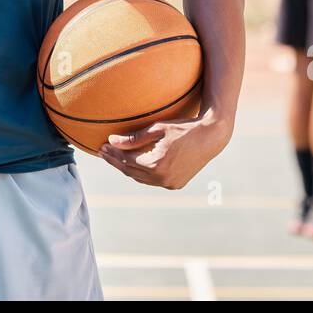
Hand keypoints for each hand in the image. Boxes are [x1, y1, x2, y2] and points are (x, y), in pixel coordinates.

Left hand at [98, 114, 230, 188]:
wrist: (210, 137)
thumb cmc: (183, 128)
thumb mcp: (157, 129)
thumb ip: (133, 138)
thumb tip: (111, 141)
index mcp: (156, 165)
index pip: (125, 161)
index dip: (112, 154)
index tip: (101, 146)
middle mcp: (162, 179)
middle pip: (131, 172)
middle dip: (116, 161)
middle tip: (104, 151)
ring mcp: (170, 184)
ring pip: (141, 178)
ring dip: (128, 168)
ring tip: (116, 157)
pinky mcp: (176, 184)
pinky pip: (153, 180)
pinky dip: (142, 173)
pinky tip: (135, 163)